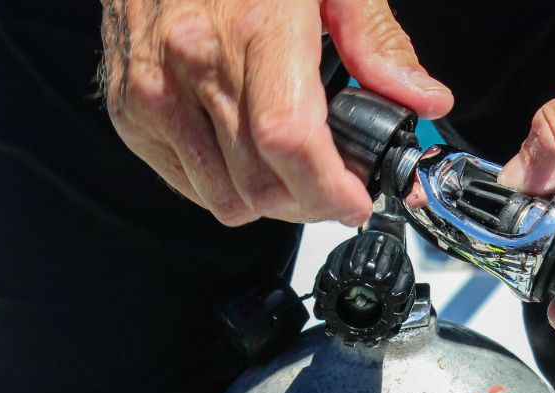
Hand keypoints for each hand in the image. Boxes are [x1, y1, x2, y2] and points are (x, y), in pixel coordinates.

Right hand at [98, 0, 452, 226]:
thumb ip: (376, 43)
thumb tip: (424, 100)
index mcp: (255, 26)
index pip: (290, 141)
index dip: (329, 188)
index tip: (356, 200)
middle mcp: (195, 61)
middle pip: (260, 183)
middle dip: (311, 203)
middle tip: (334, 188)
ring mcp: (155, 90)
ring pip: (223, 198)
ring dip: (270, 204)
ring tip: (292, 173)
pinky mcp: (130, 110)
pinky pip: (187, 185)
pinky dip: (224, 186)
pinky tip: (245, 155)